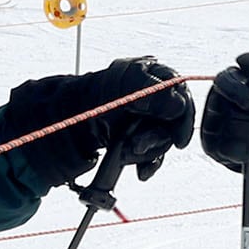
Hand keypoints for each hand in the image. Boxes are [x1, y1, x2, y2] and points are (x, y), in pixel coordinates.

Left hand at [0, 56, 195, 185]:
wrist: (65, 122)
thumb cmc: (91, 100)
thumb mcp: (122, 91)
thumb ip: (153, 95)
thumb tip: (178, 105)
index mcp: (150, 76)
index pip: (179, 93)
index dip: (183, 116)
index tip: (178, 138)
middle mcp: (151, 97)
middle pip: (173, 121)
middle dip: (156, 139)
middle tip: (136, 147)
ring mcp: (145, 119)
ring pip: (163, 140)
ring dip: (147, 152)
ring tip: (127, 152)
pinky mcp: (137, 137)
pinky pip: (152, 154)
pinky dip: (147, 164)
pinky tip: (140, 172)